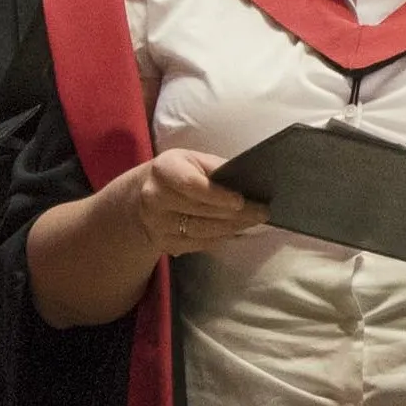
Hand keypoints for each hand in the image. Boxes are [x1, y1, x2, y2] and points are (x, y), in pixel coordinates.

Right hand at [112, 148, 265, 257]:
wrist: (142, 198)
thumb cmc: (180, 173)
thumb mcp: (195, 160)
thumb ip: (218, 169)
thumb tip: (251, 181)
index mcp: (164, 170)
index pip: (191, 184)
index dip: (217, 195)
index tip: (241, 201)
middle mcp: (154, 197)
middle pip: (200, 210)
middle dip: (236, 214)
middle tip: (262, 212)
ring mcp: (157, 224)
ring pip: (201, 231)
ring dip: (232, 228)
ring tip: (254, 221)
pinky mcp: (163, 243)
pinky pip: (197, 244)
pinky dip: (220, 238)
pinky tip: (236, 231)